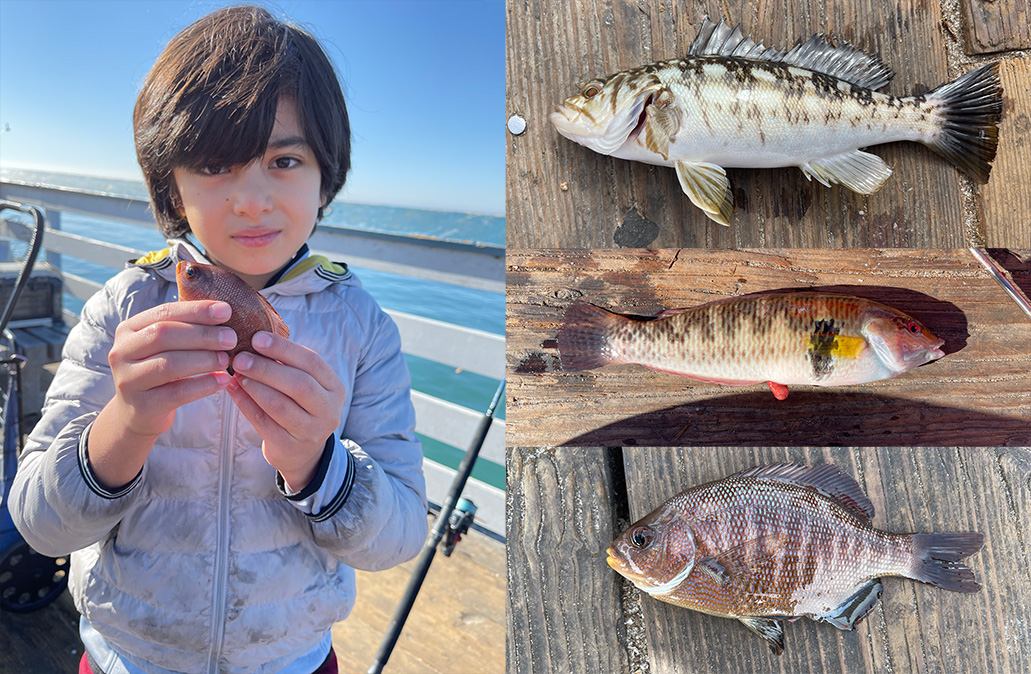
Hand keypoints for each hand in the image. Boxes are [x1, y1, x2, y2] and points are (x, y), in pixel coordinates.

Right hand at [89, 300, 235, 487]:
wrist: (138, 412)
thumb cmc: (160, 370)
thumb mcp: (165, 346)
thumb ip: (185, 328)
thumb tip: (224, 312)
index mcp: (129, 329)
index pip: (164, 312)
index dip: (197, 310)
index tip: (227, 311)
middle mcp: (122, 352)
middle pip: (164, 335)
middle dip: (202, 335)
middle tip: (231, 338)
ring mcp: (128, 379)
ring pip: (170, 364)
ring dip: (204, 359)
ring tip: (227, 359)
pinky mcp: (143, 405)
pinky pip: (178, 392)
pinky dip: (204, 385)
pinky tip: (223, 380)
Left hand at [226, 331, 345, 491]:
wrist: (304, 453)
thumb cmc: (300, 407)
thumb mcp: (306, 385)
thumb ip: (289, 365)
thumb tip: (255, 338)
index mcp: (334, 388)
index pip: (312, 362)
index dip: (284, 349)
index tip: (257, 338)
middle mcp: (328, 410)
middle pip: (298, 384)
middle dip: (266, 368)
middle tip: (240, 357)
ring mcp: (311, 431)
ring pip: (279, 404)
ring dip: (254, 386)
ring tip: (236, 372)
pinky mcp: (289, 446)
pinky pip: (263, 422)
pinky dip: (245, 403)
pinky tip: (233, 389)